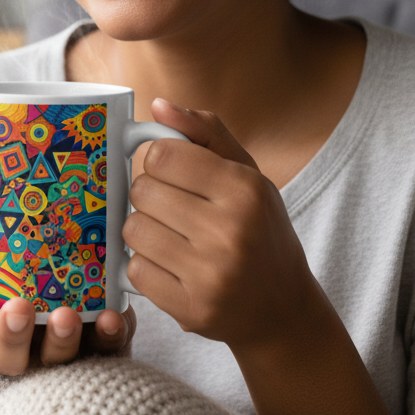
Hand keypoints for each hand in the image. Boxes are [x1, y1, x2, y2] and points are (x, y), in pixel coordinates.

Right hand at [0, 252, 134, 374]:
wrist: (70, 269)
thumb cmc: (13, 273)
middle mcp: (22, 348)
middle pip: (8, 359)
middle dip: (11, 337)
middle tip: (17, 308)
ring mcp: (61, 350)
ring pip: (57, 359)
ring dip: (61, 340)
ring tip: (65, 315)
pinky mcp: (101, 345)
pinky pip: (107, 348)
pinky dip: (110, 334)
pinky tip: (111, 316)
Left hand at [123, 99, 319, 351]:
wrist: (282, 308)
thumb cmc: (259, 230)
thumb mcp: (247, 174)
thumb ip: (205, 132)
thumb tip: (158, 106)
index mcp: (245, 189)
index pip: (162, 154)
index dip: (161, 161)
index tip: (175, 174)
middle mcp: (229, 231)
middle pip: (143, 190)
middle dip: (152, 195)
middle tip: (176, 209)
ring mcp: (209, 274)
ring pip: (133, 229)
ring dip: (144, 230)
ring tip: (173, 237)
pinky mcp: (190, 308)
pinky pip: (134, 270)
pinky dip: (145, 265)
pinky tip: (172, 266)